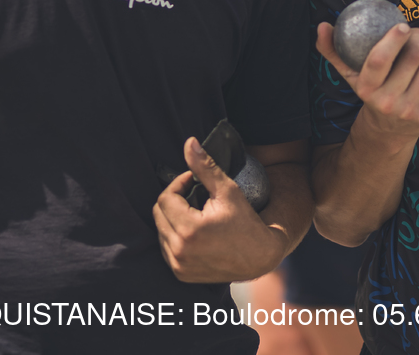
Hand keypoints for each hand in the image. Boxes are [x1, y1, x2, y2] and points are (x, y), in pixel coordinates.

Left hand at [153, 137, 285, 282]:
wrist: (259, 257)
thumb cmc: (245, 221)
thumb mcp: (227, 190)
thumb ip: (204, 167)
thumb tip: (189, 143)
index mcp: (189, 229)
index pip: (166, 197)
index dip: (179, 184)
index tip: (193, 182)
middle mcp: (180, 251)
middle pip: (159, 213)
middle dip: (174, 200)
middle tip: (194, 196)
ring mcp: (179, 265)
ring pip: (160, 231)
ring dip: (172, 218)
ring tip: (195, 213)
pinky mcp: (181, 274)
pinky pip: (166, 248)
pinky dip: (175, 236)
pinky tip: (194, 232)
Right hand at [316, 21, 418, 140]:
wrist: (388, 132)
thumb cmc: (371, 93)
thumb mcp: (350, 76)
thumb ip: (333, 51)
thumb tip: (322, 26)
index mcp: (367, 90)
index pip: (380, 60)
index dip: (393, 39)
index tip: (403, 25)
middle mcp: (389, 102)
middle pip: (411, 59)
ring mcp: (412, 110)